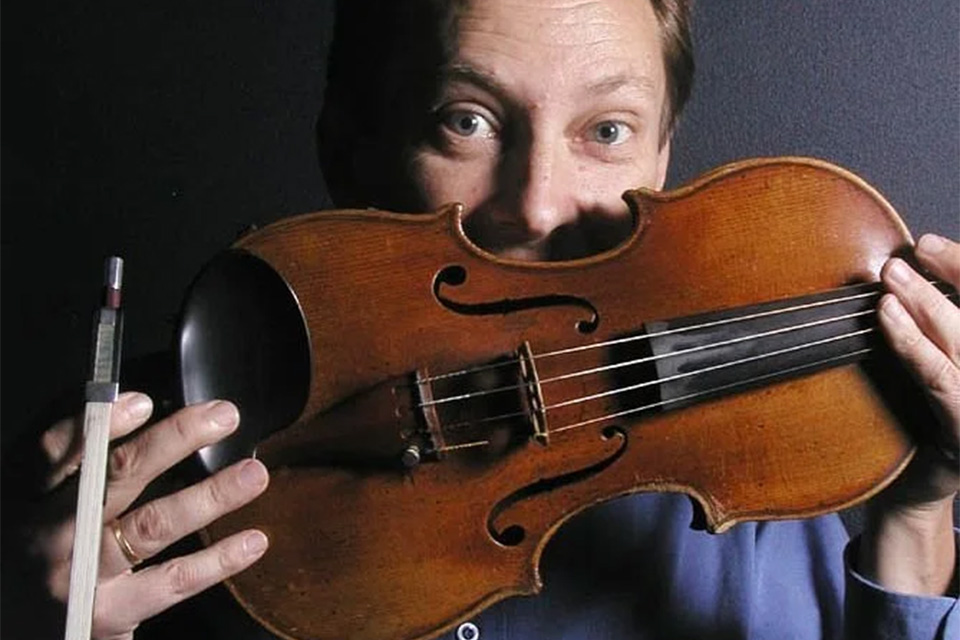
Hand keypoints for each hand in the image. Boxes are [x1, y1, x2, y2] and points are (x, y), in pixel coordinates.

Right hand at [18, 393, 269, 639]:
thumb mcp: (43, 504)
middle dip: (173, 441)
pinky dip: (217, 559)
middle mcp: (50, 535)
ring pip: (151, 526)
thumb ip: (82, 463)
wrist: (21, 626)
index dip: (100, 423)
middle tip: (223, 416)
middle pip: (114, 479)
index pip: (56, 451)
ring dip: (210, 496)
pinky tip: (253, 540)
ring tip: (253, 474)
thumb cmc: (47, 552)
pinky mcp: (109, 613)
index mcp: (29, 497)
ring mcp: (79, 576)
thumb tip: (146, 409)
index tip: (144, 400)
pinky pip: (172, 580)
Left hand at [862, 233, 958, 594]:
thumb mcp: (920, 369)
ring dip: (926, 306)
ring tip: (891, 279)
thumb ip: (923, 333)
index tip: (927, 243)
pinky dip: (913, 345)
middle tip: (906, 254)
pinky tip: (887, 320)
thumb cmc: (909, 423)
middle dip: (947, 277)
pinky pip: (940, 379)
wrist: (908, 491)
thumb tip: (896, 277)